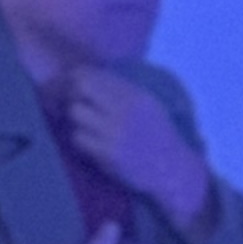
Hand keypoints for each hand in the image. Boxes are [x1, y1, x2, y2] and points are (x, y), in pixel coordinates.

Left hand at [63, 67, 215, 231]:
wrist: (171, 169)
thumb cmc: (158, 135)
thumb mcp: (148, 104)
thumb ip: (123, 89)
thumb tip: (89, 76)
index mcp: (134, 94)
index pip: (93, 74)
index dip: (76, 77)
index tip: (72, 85)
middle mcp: (123, 110)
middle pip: (80, 88)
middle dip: (71, 93)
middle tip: (72, 102)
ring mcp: (114, 132)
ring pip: (75, 113)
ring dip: (76, 118)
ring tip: (85, 125)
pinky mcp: (107, 153)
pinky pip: (78, 137)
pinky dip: (80, 138)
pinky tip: (91, 142)